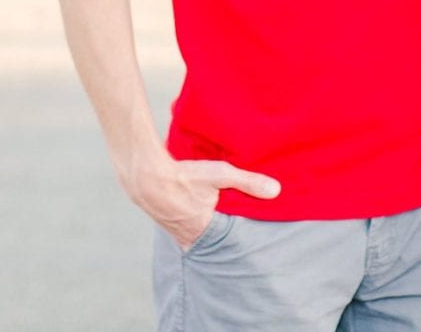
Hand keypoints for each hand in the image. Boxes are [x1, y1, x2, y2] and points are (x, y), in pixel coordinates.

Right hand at [125, 153, 280, 248]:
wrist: (144, 173)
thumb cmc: (184, 176)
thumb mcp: (220, 175)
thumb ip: (248, 182)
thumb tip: (276, 190)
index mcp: (203, 233)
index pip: (226, 247)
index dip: (236, 244)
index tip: (248, 243)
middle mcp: (186, 238)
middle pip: (210, 244)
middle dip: (221, 240)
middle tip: (233, 235)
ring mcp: (172, 231)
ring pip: (194, 236)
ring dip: (204, 230)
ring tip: (214, 222)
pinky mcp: (163, 220)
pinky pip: (181, 227)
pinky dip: (189, 221)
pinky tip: (192, 209)